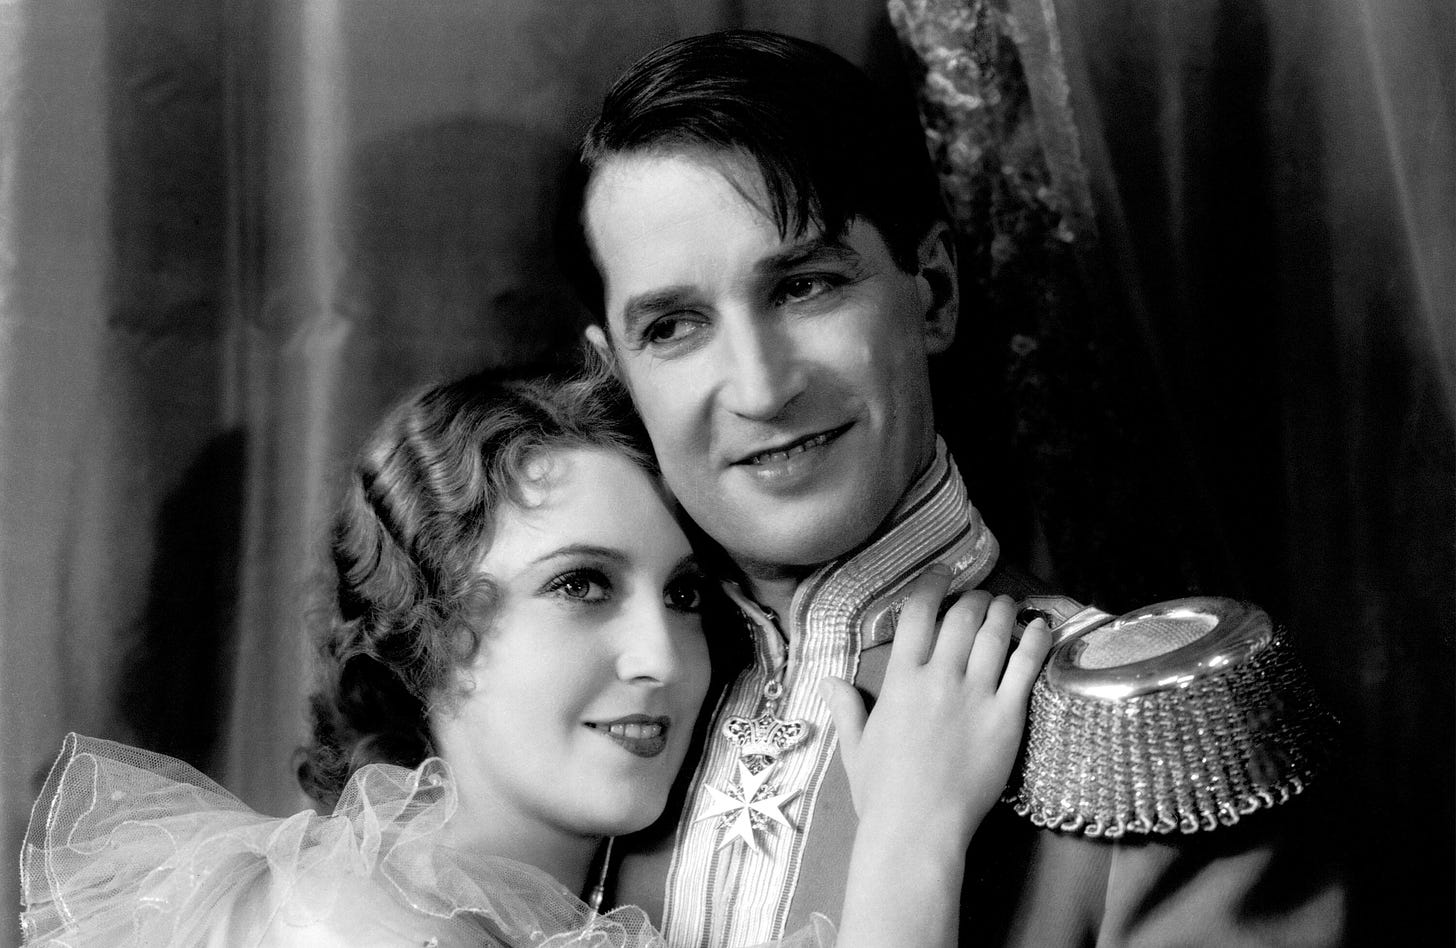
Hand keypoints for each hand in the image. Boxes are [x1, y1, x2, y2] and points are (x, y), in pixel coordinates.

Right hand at [819, 569, 1052, 844]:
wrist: (918, 828)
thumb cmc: (882, 792)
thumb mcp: (855, 746)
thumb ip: (847, 708)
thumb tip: (831, 680)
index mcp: (901, 680)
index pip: (919, 614)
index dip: (932, 586)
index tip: (943, 575)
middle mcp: (939, 678)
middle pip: (961, 617)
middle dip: (972, 598)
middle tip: (980, 596)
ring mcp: (976, 695)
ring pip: (994, 635)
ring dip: (1002, 611)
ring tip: (1007, 605)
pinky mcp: (1007, 717)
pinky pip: (1026, 667)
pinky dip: (1035, 641)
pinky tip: (1040, 627)